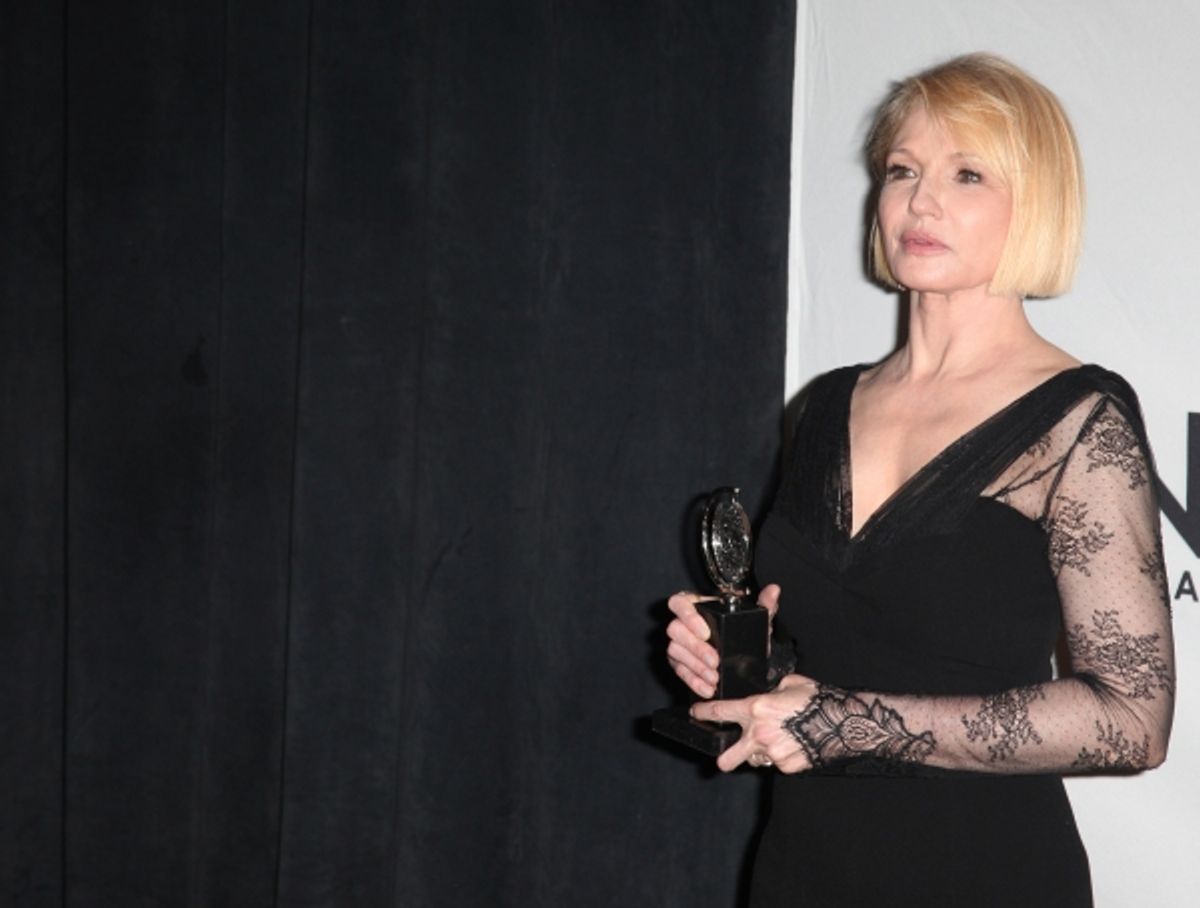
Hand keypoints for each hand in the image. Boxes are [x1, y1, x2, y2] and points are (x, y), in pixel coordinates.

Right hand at [666, 585, 780, 697]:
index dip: (687, 616)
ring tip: (715, 677)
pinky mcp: (678, 662)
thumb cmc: (742, 631)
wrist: (741, 654)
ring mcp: (678, 643)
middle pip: (674, 630)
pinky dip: (694, 681)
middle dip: (695, 648)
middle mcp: (682, 622)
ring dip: (696, 667)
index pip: (679, 602)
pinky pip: (680, 671)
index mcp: (696, 605)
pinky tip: (708, 688)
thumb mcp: (756, 618)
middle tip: (715, 660)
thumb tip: (773, 591)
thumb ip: (764, 604)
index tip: (706, 632)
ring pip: (675, 651)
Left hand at [689, 673, 816, 772]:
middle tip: (725, 756)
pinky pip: (777, 763)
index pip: (719, 712)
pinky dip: (782, 756)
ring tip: (777, 741)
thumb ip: (771, 691)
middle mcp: (758, 734)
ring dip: (761, 753)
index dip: (703, 713)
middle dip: (723, 759)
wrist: (841, 722)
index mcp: (755, 709)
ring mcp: (772, 753)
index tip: (695, 713)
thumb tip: (768, 695)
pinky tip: (795, 744)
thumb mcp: (789, 685)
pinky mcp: (786, 766)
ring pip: (756, 760)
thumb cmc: (815, 700)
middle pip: (727, 758)